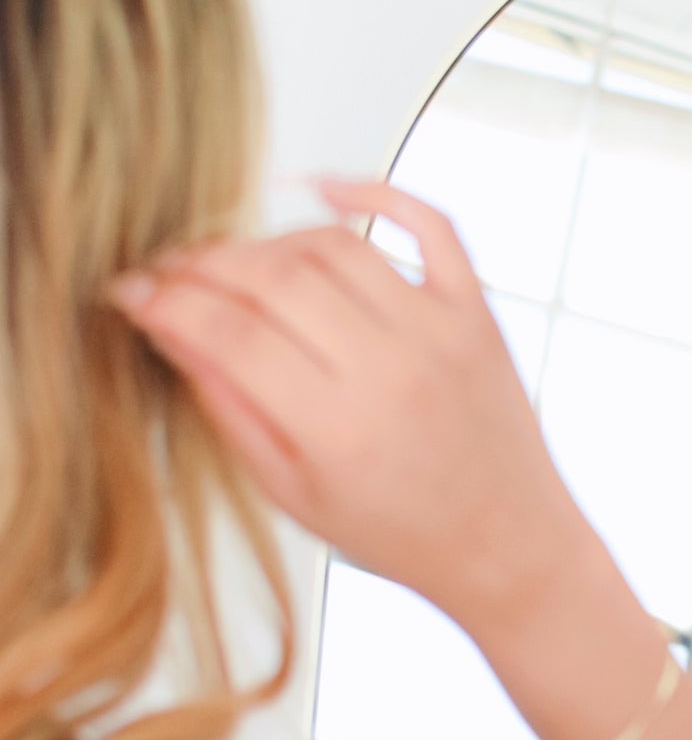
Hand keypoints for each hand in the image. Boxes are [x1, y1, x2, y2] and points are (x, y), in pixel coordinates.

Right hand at [108, 179, 580, 620]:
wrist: (509, 547)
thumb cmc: (406, 534)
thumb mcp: (297, 496)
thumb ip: (232, 412)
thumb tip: (175, 333)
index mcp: (337, 429)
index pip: (228, 334)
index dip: (167, 302)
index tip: (135, 291)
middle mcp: (390, 370)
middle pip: (273, 277)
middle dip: (205, 263)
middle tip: (174, 270)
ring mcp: (438, 332)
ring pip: (332, 244)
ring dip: (272, 241)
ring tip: (241, 266)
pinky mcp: (474, 312)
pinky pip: (428, 223)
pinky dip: (375, 192)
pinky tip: (323, 192)